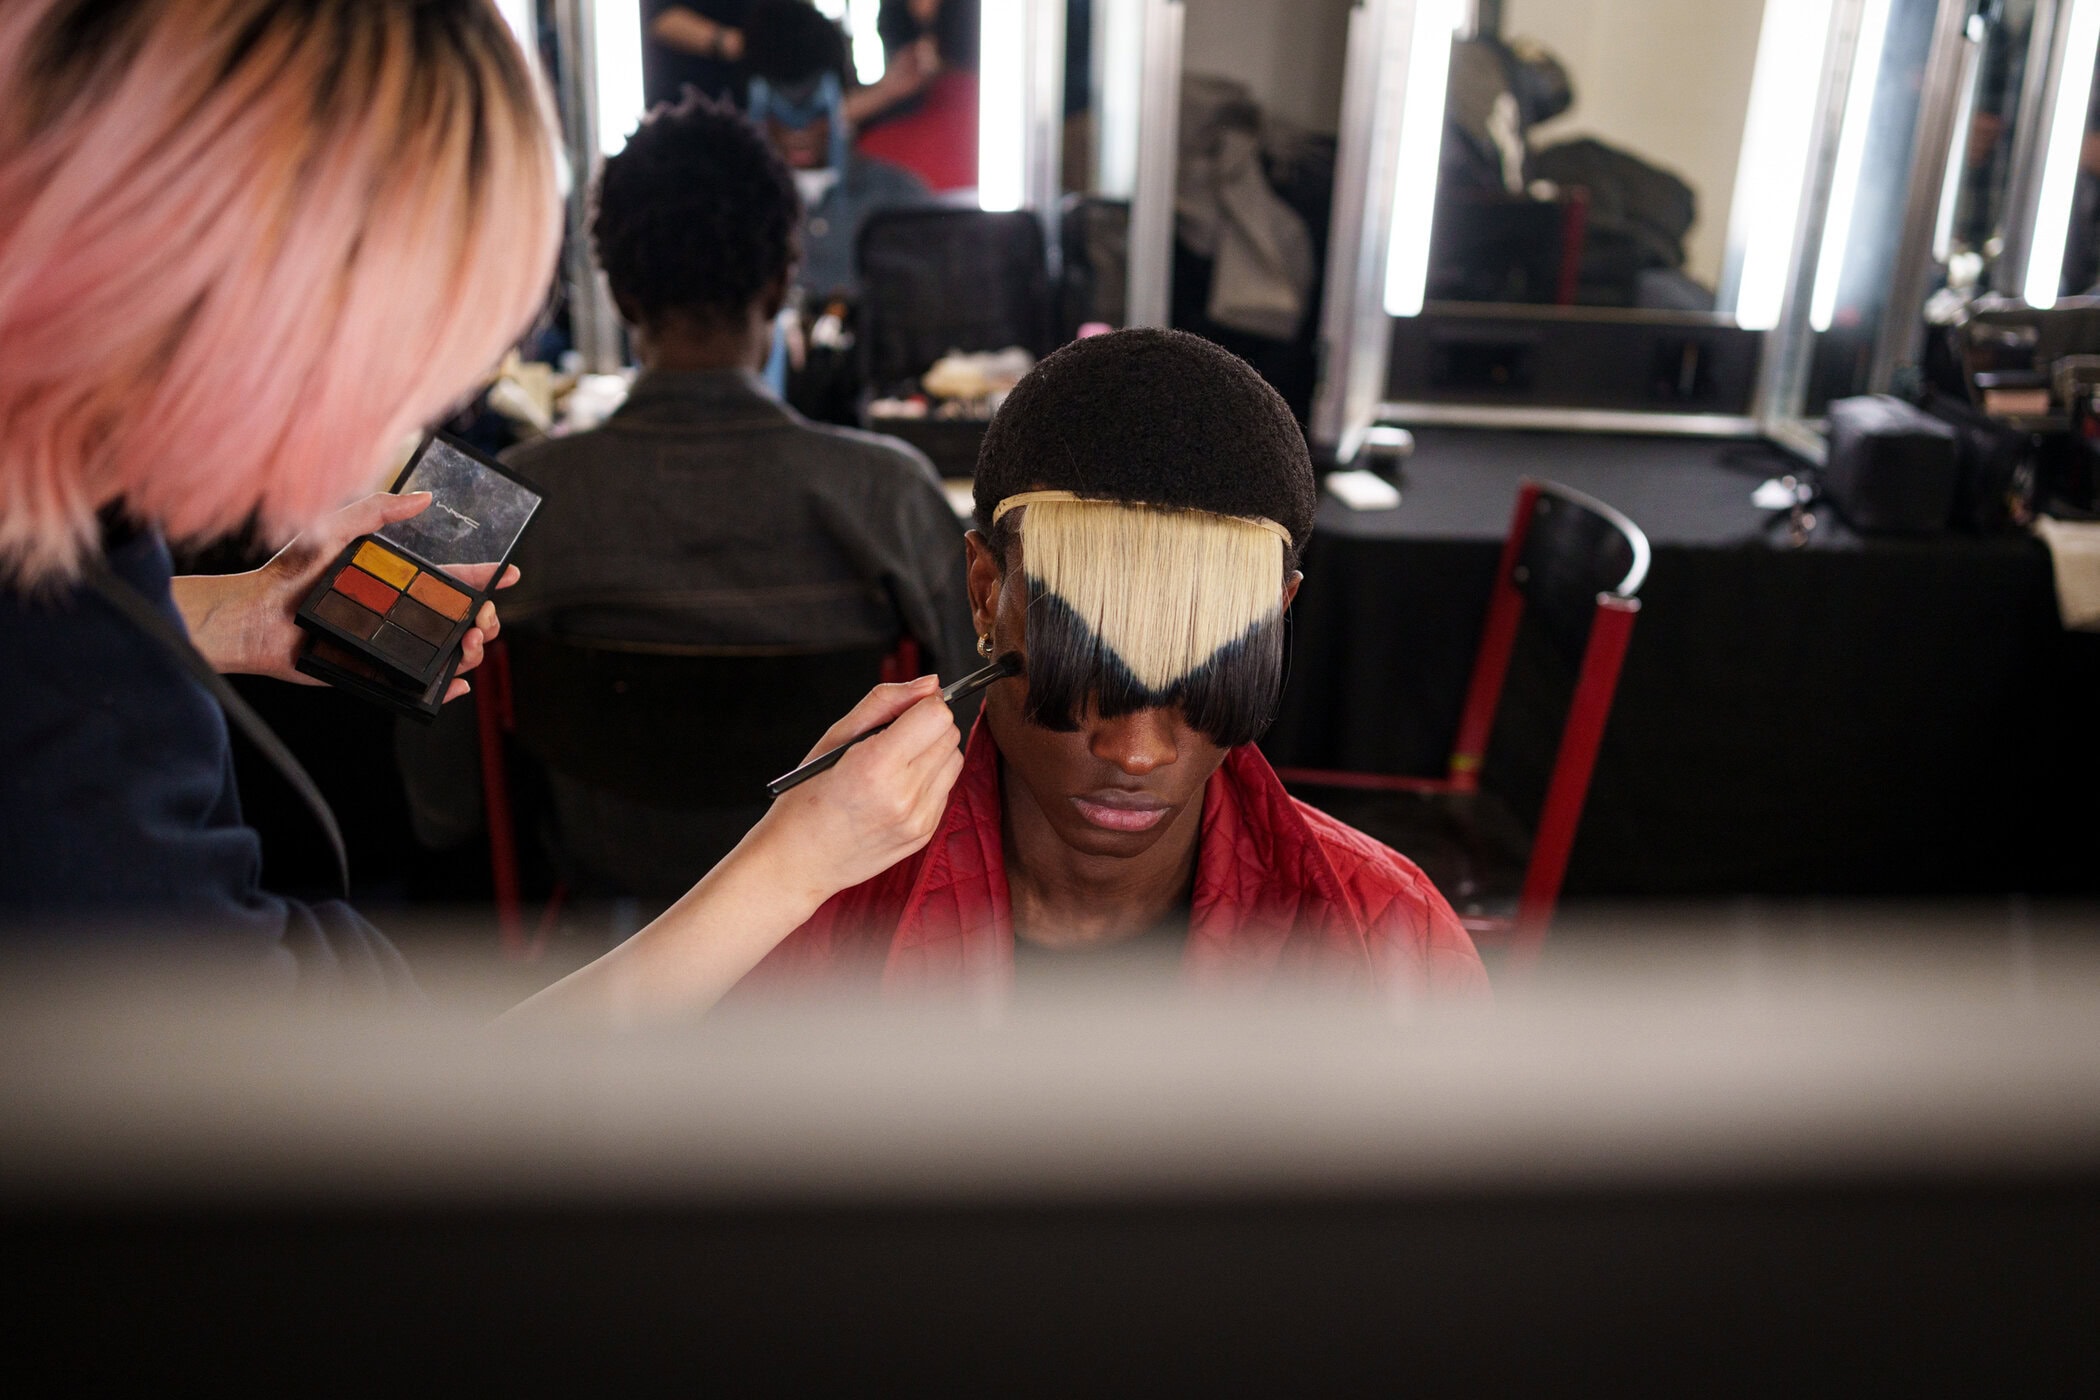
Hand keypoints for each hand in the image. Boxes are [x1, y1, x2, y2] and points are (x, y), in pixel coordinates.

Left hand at [173, 492, 518, 703]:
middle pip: (459, 619)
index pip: (452, 579)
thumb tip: (424, 497)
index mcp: (396, 582)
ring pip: (448, 653)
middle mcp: (399, 614)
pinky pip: (420, 687)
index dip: (484, 577)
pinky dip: (447, 688)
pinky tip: (457, 682)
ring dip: (472, 652)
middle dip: (484, 620)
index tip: (510, 574)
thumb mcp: (332, 529)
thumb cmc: (287, 573)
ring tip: (468, 647)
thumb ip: (376, 509)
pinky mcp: (377, 676)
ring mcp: (391, 646)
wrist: (254, 618)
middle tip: (479, 622)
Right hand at [745, 676, 964, 906]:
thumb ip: (885, 702)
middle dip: (927, 727)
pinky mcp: (925, 833)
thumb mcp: (835, 738)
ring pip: (954, 760)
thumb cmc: (808, 796)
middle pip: (950, 734)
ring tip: (894, 766)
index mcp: (876, 765)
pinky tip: (895, 790)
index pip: (937, 714)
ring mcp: (918, 819)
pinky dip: (927, 781)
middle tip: (892, 740)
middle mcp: (904, 795)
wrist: (800, 859)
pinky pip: (945, 789)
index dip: (922, 705)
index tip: (904, 712)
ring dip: (932, 754)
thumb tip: (929, 683)